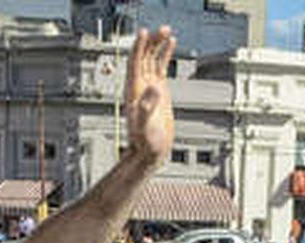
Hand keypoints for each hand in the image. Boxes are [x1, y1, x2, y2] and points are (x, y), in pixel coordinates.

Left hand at [123, 28, 176, 167]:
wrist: (150, 152)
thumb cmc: (145, 143)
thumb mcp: (145, 127)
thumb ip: (148, 108)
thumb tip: (154, 89)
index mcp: (134, 91)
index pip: (135, 63)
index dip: (139, 47)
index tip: (144, 32)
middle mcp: (140, 86)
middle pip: (143, 56)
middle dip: (151, 41)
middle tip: (162, 29)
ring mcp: (149, 87)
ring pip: (152, 59)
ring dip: (158, 44)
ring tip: (167, 31)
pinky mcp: (159, 92)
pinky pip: (160, 67)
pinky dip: (165, 54)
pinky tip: (170, 44)